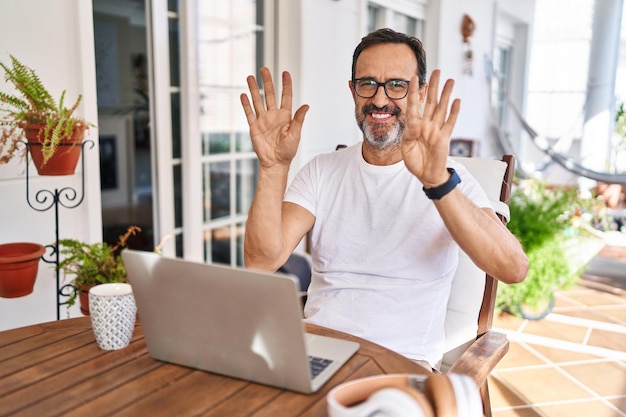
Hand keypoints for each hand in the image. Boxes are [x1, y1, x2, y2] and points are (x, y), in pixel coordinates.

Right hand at [240, 67, 308, 167]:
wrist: (275, 163)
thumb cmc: (288, 151)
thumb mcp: (295, 134)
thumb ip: (298, 119)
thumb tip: (306, 106)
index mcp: (285, 116)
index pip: (286, 97)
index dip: (286, 85)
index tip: (285, 73)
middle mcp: (274, 115)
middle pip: (270, 94)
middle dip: (267, 81)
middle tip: (264, 69)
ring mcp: (263, 120)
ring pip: (258, 101)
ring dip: (254, 89)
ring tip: (250, 77)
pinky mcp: (254, 127)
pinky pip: (249, 113)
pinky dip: (246, 104)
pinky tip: (243, 95)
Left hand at [401, 70, 459, 186]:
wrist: (426, 175)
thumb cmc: (415, 161)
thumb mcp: (406, 147)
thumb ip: (410, 133)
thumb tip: (415, 122)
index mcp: (414, 126)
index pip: (414, 105)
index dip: (414, 92)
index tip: (414, 77)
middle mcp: (426, 124)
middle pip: (430, 101)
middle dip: (433, 86)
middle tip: (436, 71)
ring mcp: (436, 130)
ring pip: (442, 108)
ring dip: (446, 94)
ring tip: (450, 80)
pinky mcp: (445, 137)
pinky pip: (450, 122)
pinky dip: (454, 111)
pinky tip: (457, 100)